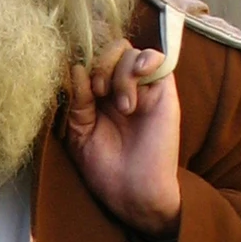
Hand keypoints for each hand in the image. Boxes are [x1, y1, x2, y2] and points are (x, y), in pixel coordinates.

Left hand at [62, 45, 181, 239]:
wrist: (132, 192)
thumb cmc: (105, 169)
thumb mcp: (79, 133)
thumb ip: (78, 101)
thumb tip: (77, 67)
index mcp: (99, 97)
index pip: (91, 60)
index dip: (84, 65)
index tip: (82, 91)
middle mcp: (121, 88)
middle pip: (110, 50)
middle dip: (101, 65)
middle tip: (99, 94)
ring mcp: (143, 88)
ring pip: (130, 51)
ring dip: (119, 72)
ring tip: (122, 106)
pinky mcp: (164, 91)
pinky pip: (158, 56)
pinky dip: (144, 60)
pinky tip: (136, 85)